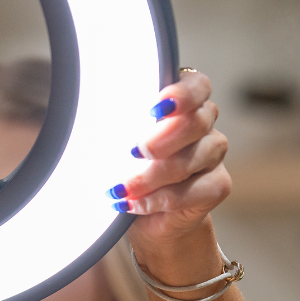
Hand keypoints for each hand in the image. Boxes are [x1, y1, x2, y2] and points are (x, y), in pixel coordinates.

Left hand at [107, 68, 230, 262]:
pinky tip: (133, 204)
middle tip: (133, 152)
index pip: (196, 86)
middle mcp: (203, 122)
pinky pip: (195, 191)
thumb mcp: (112, 141)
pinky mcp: (216, 185)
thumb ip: (114, 123)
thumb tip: (83, 115)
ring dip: (152, 176)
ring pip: (193, 158)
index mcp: (182, 100)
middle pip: (197, 122)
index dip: (181, 96)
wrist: (141, 215)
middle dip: (163, 139)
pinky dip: (159, 199)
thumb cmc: (122, 166)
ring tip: (119, 189)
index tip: (154, 109)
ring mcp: (213, 153)